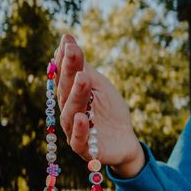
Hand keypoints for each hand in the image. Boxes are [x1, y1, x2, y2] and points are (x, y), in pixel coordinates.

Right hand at [54, 34, 144, 177]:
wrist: (125, 141)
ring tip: (82, 79)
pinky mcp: (84, 150)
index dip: (65, 60)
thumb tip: (69, 43)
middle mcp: (69, 113)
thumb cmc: (111, 112)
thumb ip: (86, 71)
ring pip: (70, 114)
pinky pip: (78, 141)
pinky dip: (80, 129)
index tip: (67, 40)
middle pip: (66, 92)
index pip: (65, 77)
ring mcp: (75, 132)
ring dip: (76, 96)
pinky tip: (81, 117)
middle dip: (69, 72)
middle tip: (74, 52)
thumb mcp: (101, 88)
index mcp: (71, 97)